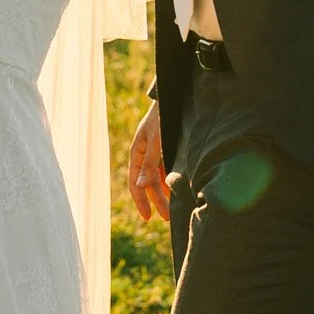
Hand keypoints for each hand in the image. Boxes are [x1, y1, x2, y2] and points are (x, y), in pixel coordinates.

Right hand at [126, 101, 168, 222]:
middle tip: (168, 217)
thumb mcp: (156, 141)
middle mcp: (145, 154)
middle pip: (148, 183)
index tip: (149, 217)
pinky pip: (166, 169)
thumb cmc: (163, 117)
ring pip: (158, 177)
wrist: (174, 96)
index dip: (141, 201)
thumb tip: (139, 186)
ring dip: (165, 192)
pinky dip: (170, 179)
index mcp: (137, 152)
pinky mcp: (167, 148)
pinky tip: (178, 188)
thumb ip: (149, 164)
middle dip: (157, 201)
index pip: (135, 183)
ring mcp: (156, 151)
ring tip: (176, 206)